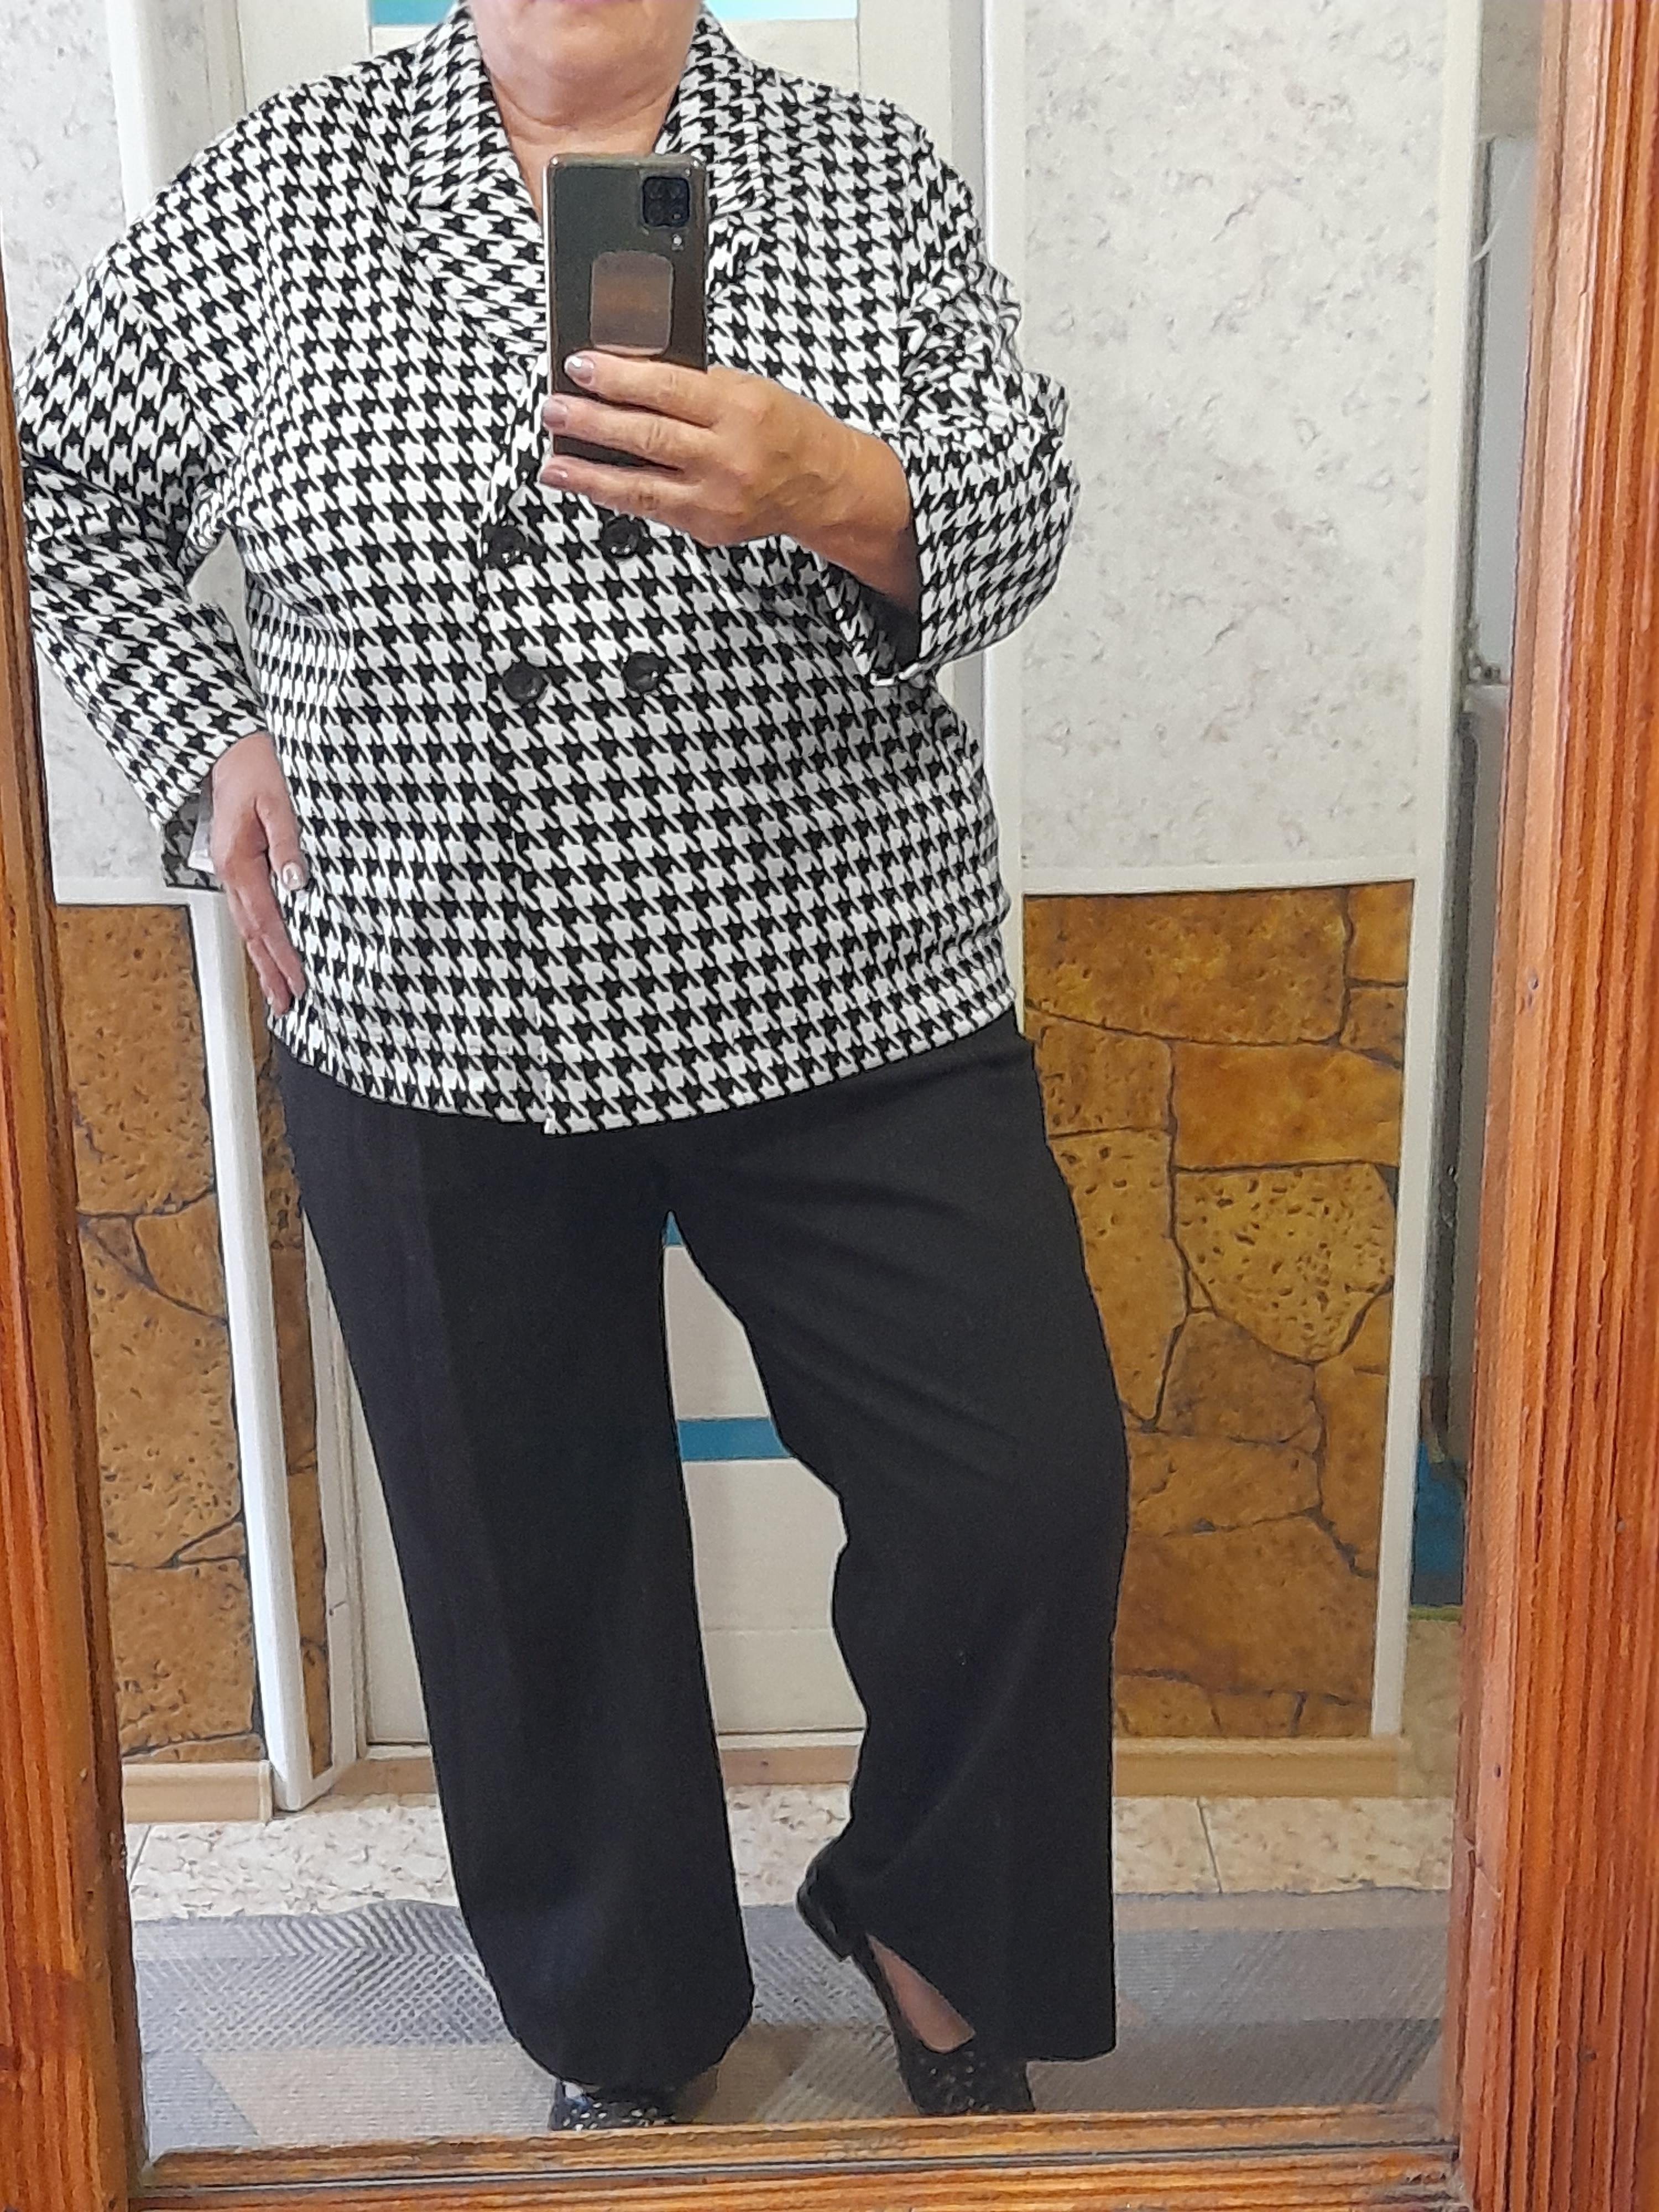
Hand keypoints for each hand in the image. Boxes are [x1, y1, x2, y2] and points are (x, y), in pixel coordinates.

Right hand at [209, 729, 307, 1014]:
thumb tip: (296, 882)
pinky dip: (260, 936)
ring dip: (263, 959)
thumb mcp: (279, 800)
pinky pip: (250, 910)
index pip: (266, 920)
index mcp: (239, 860)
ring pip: (248, 925)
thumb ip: (287, 842)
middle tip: (286, 1004)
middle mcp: (231, 871)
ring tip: (279, 991)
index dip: (283, 954)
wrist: (229, 748)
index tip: (298, 981)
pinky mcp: (239, 866)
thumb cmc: (255, 767)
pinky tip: (270, 951)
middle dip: (270, 971)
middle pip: (253, 932)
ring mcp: (232, 870)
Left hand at [539, 352, 920, 612]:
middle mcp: (728, 458)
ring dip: (590, 474)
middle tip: (555, 411)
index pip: (668, 388)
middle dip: (593, 423)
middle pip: (648, 437)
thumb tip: (627, 376)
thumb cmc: (783, 429)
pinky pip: (653, 510)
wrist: (823, 485)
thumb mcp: (744, 389)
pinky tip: (589, 485)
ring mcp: (717, 499)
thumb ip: (691, 385)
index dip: (618, 378)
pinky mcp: (708, 528)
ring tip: (554, 463)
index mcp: (739, 410)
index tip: (581, 368)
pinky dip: (616, 496)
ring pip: (641, 487)